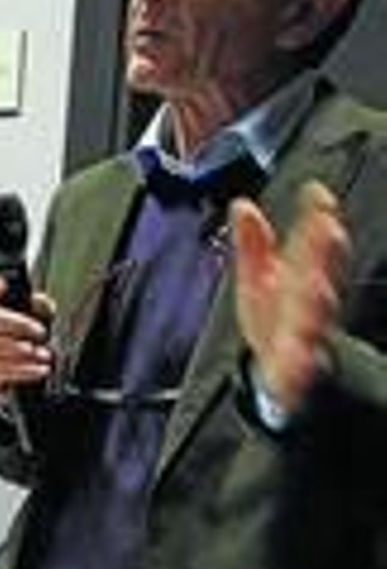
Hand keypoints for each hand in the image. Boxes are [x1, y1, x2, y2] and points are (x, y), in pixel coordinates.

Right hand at [0, 274, 54, 399]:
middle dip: (19, 325)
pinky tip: (38, 369)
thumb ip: (42, 307)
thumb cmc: (34, 342)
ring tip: (43, 354)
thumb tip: (40, 301)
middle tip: (40, 332)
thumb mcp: (45, 320)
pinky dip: (22, 370)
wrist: (34, 372)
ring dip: (22, 351)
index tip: (3, 286)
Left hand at [231, 181, 349, 413]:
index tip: (317, 194)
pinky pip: (302, 369)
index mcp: (303, 281)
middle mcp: (311, 307)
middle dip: (323, 254)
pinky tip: (301, 359)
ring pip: (316, 320)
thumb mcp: (258, 277)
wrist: (279, 373)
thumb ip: (253, 245)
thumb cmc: (273, 319)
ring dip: (318, 303)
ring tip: (318, 286)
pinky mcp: (298, 372)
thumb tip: (242, 206)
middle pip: (319, 275)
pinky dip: (301, 365)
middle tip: (327, 228)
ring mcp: (307, 339)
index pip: (313, 246)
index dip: (316, 220)